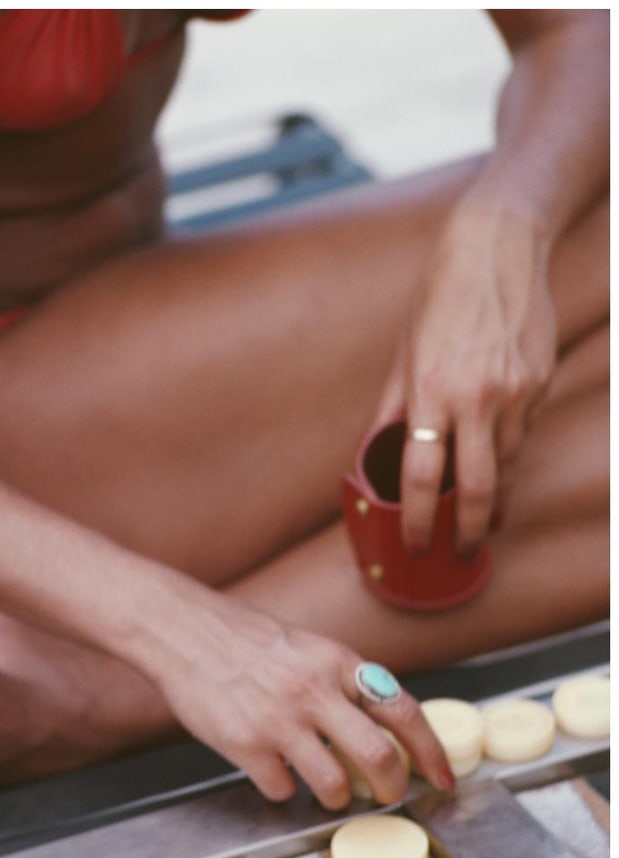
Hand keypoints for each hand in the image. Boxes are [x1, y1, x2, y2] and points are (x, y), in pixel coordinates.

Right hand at [154, 588, 453, 808]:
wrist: (184, 632)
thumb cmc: (246, 640)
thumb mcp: (309, 648)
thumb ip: (344, 683)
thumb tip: (382, 726)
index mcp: (337, 663)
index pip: (403, 711)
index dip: (430, 751)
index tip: (442, 777)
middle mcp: (314, 691)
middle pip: (378, 757)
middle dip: (392, 788)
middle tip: (388, 796)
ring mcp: (279, 721)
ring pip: (333, 785)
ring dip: (336, 798)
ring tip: (328, 791)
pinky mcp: (244, 746)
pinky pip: (281, 789)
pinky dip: (283, 789)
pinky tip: (273, 771)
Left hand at [377, 198, 556, 555]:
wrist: (497, 249)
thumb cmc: (440, 298)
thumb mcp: (403, 353)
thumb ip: (391, 409)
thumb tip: (374, 452)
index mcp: (430, 391)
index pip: (420, 475)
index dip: (417, 519)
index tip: (416, 545)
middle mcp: (476, 398)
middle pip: (475, 488)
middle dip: (467, 531)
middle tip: (460, 552)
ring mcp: (515, 393)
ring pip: (506, 466)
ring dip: (491, 497)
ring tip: (479, 516)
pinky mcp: (540, 384)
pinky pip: (523, 435)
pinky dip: (508, 455)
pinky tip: (497, 458)